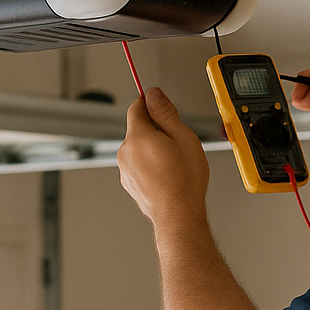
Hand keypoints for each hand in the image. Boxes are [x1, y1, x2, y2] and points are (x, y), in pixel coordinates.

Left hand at [118, 87, 209, 229]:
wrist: (178, 214)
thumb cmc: (184, 180)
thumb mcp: (183, 137)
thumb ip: (165, 112)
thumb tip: (154, 94)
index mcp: (137, 136)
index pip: (136, 107)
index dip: (148, 102)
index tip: (158, 102)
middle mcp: (125, 152)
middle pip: (137, 128)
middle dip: (155, 129)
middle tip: (176, 140)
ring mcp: (125, 169)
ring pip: (138, 148)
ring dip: (152, 148)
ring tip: (173, 162)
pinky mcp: (129, 183)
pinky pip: (138, 165)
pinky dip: (149, 165)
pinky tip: (167, 174)